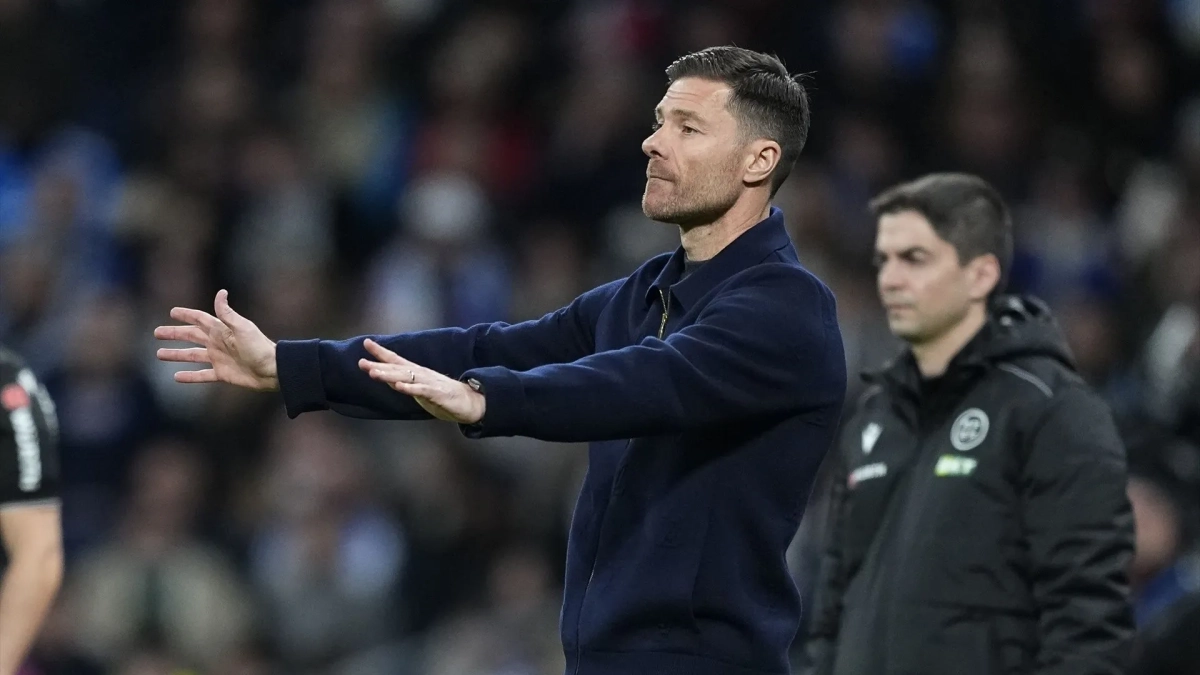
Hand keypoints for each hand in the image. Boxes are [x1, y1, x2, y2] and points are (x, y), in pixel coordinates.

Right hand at [154, 289, 279, 391]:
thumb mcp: (242, 327)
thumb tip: (221, 292)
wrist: (272, 370)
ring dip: (176, 354)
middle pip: (191, 336)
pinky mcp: (222, 374)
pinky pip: (201, 375)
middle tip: (157, 332)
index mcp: (221, 330)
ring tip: (160, 354)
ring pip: (192, 355)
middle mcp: (218, 343)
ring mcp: (219, 359)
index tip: (172, 312)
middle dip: (174, 334)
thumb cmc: (259, 347)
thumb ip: (227, 313)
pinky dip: (189, 376)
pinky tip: (176, 377)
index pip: (199, 319)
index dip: (186, 315)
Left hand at [358, 339, 485, 423]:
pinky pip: (422, 390)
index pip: (396, 360)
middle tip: (361, 361)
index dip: (381, 352)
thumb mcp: (419, 390)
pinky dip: (410, 388)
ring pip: (406, 377)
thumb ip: (403, 383)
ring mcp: (430, 383)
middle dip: (379, 365)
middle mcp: (421, 374)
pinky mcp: (438, 393)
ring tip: (373, 373)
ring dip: (389, 375)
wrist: (470, 402)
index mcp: (416, 372)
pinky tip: (399, 386)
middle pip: (397, 368)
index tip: (366, 343)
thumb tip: (385, 377)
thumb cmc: (443, 396)